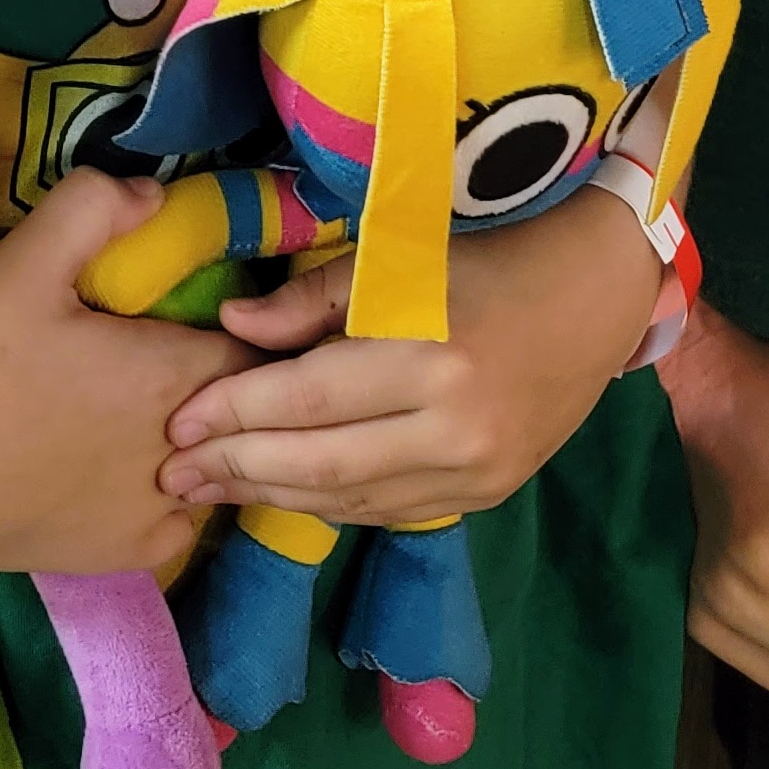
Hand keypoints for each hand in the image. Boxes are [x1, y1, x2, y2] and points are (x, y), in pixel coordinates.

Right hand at [0, 166, 252, 577]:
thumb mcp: (22, 263)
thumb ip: (93, 208)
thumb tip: (156, 194)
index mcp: (175, 373)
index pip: (260, 349)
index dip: (247, 330)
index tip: (209, 316)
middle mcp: (189, 450)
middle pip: (245, 410)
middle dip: (226, 385)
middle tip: (173, 359)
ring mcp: (163, 512)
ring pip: (220, 469)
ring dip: (205, 441)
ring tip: (154, 413)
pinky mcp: (129, 555)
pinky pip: (182, 521)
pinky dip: (173, 497)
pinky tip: (132, 471)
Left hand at [154, 188, 658, 524]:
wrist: (597, 296)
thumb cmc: (491, 259)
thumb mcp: (402, 257)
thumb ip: (315, 299)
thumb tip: (233, 325)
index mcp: (432, 357)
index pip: (308, 399)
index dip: (235, 412)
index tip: (177, 421)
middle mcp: (455, 430)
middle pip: (320, 464)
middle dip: (237, 469)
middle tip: (172, 473)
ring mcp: (477, 474)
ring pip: (350, 500)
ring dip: (271, 496)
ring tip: (211, 490)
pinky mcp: (487, 496)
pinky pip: (388, 511)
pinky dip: (327, 504)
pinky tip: (282, 493)